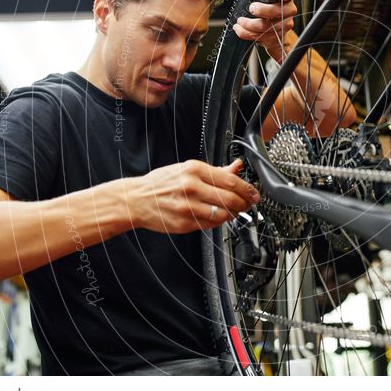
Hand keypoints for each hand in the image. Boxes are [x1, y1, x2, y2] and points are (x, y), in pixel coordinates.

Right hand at [129, 159, 259, 232]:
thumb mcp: (187, 169)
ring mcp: (188, 207)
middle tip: (248, 204)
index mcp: (193, 170)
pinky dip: (219, 221)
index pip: (230, 180)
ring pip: (223, 214)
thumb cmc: (162, 183)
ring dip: (233, 214)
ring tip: (233, 210)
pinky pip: (211, 224)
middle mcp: (191, 187)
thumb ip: (215, 170)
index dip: (247, 189)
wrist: (136, 199)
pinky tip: (218, 216)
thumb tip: (237, 166)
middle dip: (244, 203)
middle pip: (230, 199)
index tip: (254, 193)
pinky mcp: (185, 223)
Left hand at [232, 0, 300, 51]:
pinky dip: (247, 33)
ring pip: (268, 26)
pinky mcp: (277, 37)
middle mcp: (288, 10)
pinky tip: (239, 29)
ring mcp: (284, 25)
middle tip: (251, 8)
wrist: (269, 28)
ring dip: (250, 25)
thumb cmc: (265, 6)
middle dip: (264, 10)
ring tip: (239, 21)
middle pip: (279, 11)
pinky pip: (261, 36)